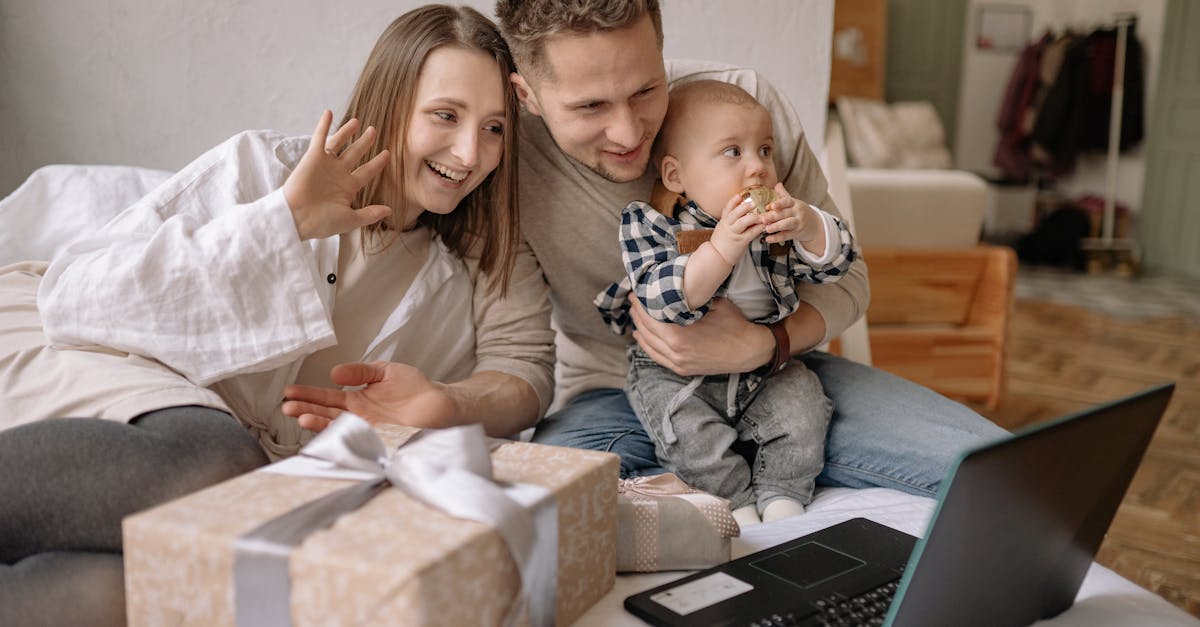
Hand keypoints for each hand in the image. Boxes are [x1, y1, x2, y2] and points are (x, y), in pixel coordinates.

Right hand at [281, 361, 458, 432]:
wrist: (441, 404)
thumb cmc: (415, 387)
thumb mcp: (385, 371)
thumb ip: (360, 372)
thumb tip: (334, 372)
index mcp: (358, 400)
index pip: (327, 397)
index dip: (308, 395)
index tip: (288, 392)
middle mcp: (359, 417)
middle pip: (327, 415)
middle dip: (305, 410)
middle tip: (287, 408)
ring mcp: (368, 430)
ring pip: (338, 428)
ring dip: (319, 424)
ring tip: (302, 419)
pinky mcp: (381, 440)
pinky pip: (358, 440)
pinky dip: (344, 438)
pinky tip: (331, 433)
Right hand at [283, 110, 392, 240]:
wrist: (297, 218)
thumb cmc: (322, 222)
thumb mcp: (350, 219)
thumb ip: (370, 214)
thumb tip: (390, 210)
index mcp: (348, 187)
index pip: (367, 171)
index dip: (377, 162)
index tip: (387, 153)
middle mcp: (338, 174)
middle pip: (355, 154)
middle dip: (365, 142)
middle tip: (373, 130)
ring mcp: (326, 165)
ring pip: (339, 144)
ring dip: (346, 131)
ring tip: (357, 121)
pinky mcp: (312, 158)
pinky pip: (319, 138)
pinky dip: (323, 125)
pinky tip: (329, 112)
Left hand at [629, 298, 773, 375]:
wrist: (750, 351)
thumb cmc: (734, 324)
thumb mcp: (713, 304)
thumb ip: (692, 297)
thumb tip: (676, 284)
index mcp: (680, 336)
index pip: (650, 318)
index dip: (640, 304)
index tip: (635, 292)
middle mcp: (675, 352)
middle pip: (646, 331)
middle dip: (637, 314)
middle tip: (632, 299)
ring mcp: (678, 363)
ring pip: (649, 346)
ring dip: (639, 329)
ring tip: (635, 315)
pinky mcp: (682, 369)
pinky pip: (657, 357)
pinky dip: (646, 346)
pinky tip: (641, 337)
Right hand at [709, 193, 765, 264]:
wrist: (717, 256)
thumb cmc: (722, 242)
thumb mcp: (723, 229)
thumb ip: (730, 221)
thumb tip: (741, 213)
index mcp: (724, 222)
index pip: (727, 209)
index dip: (733, 201)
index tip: (739, 195)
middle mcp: (728, 226)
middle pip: (735, 213)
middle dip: (744, 207)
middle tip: (753, 203)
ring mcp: (734, 233)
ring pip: (742, 222)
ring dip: (753, 217)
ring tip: (761, 214)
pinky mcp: (741, 242)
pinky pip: (750, 233)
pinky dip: (758, 228)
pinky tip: (764, 225)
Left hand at [760, 183, 823, 246]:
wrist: (815, 225)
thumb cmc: (799, 212)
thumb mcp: (793, 202)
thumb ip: (783, 194)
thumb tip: (777, 184)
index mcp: (794, 203)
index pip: (786, 202)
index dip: (778, 204)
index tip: (769, 206)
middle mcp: (797, 212)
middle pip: (784, 214)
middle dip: (773, 216)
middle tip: (762, 219)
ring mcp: (797, 223)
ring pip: (787, 224)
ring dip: (776, 227)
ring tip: (767, 229)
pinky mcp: (796, 233)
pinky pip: (786, 236)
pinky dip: (777, 238)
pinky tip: (769, 239)